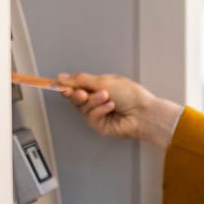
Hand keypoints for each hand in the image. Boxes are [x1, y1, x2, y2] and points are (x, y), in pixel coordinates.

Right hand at [57, 72, 182, 148]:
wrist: (143, 112)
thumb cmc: (130, 94)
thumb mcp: (104, 81)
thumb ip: (81, 80)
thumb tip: (62, 77)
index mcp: (99, 87)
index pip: (77, 86)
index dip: (68, 86)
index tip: (60, 85)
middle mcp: (97, 100)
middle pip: (76, 98)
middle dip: (78, 95)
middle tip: (82, 94)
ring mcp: (98, 114)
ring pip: (83, 107)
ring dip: (94, 101)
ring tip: (107, 97)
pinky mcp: (100, 125)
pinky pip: (91, 117)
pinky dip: (100, 110)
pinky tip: (110, 107)